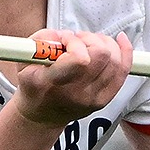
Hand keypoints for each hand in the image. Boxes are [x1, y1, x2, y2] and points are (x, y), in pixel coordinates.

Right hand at [10, 30, 132, 127]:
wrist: (41, 115)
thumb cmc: (33, 86)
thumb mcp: (24, 60)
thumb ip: (42, 39)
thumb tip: (64, 34)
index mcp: (51, 83)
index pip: (80, 59)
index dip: (76, 42)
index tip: (65, 40)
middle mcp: (75, 93)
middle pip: (101, 55)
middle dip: (90, 39)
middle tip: (77, 40)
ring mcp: (92, 98)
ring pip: (114, 60)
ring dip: (103, 43)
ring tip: (88, 44)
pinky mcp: (104, 99)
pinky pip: (123, 72)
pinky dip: (124, 52)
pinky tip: (119, 41)